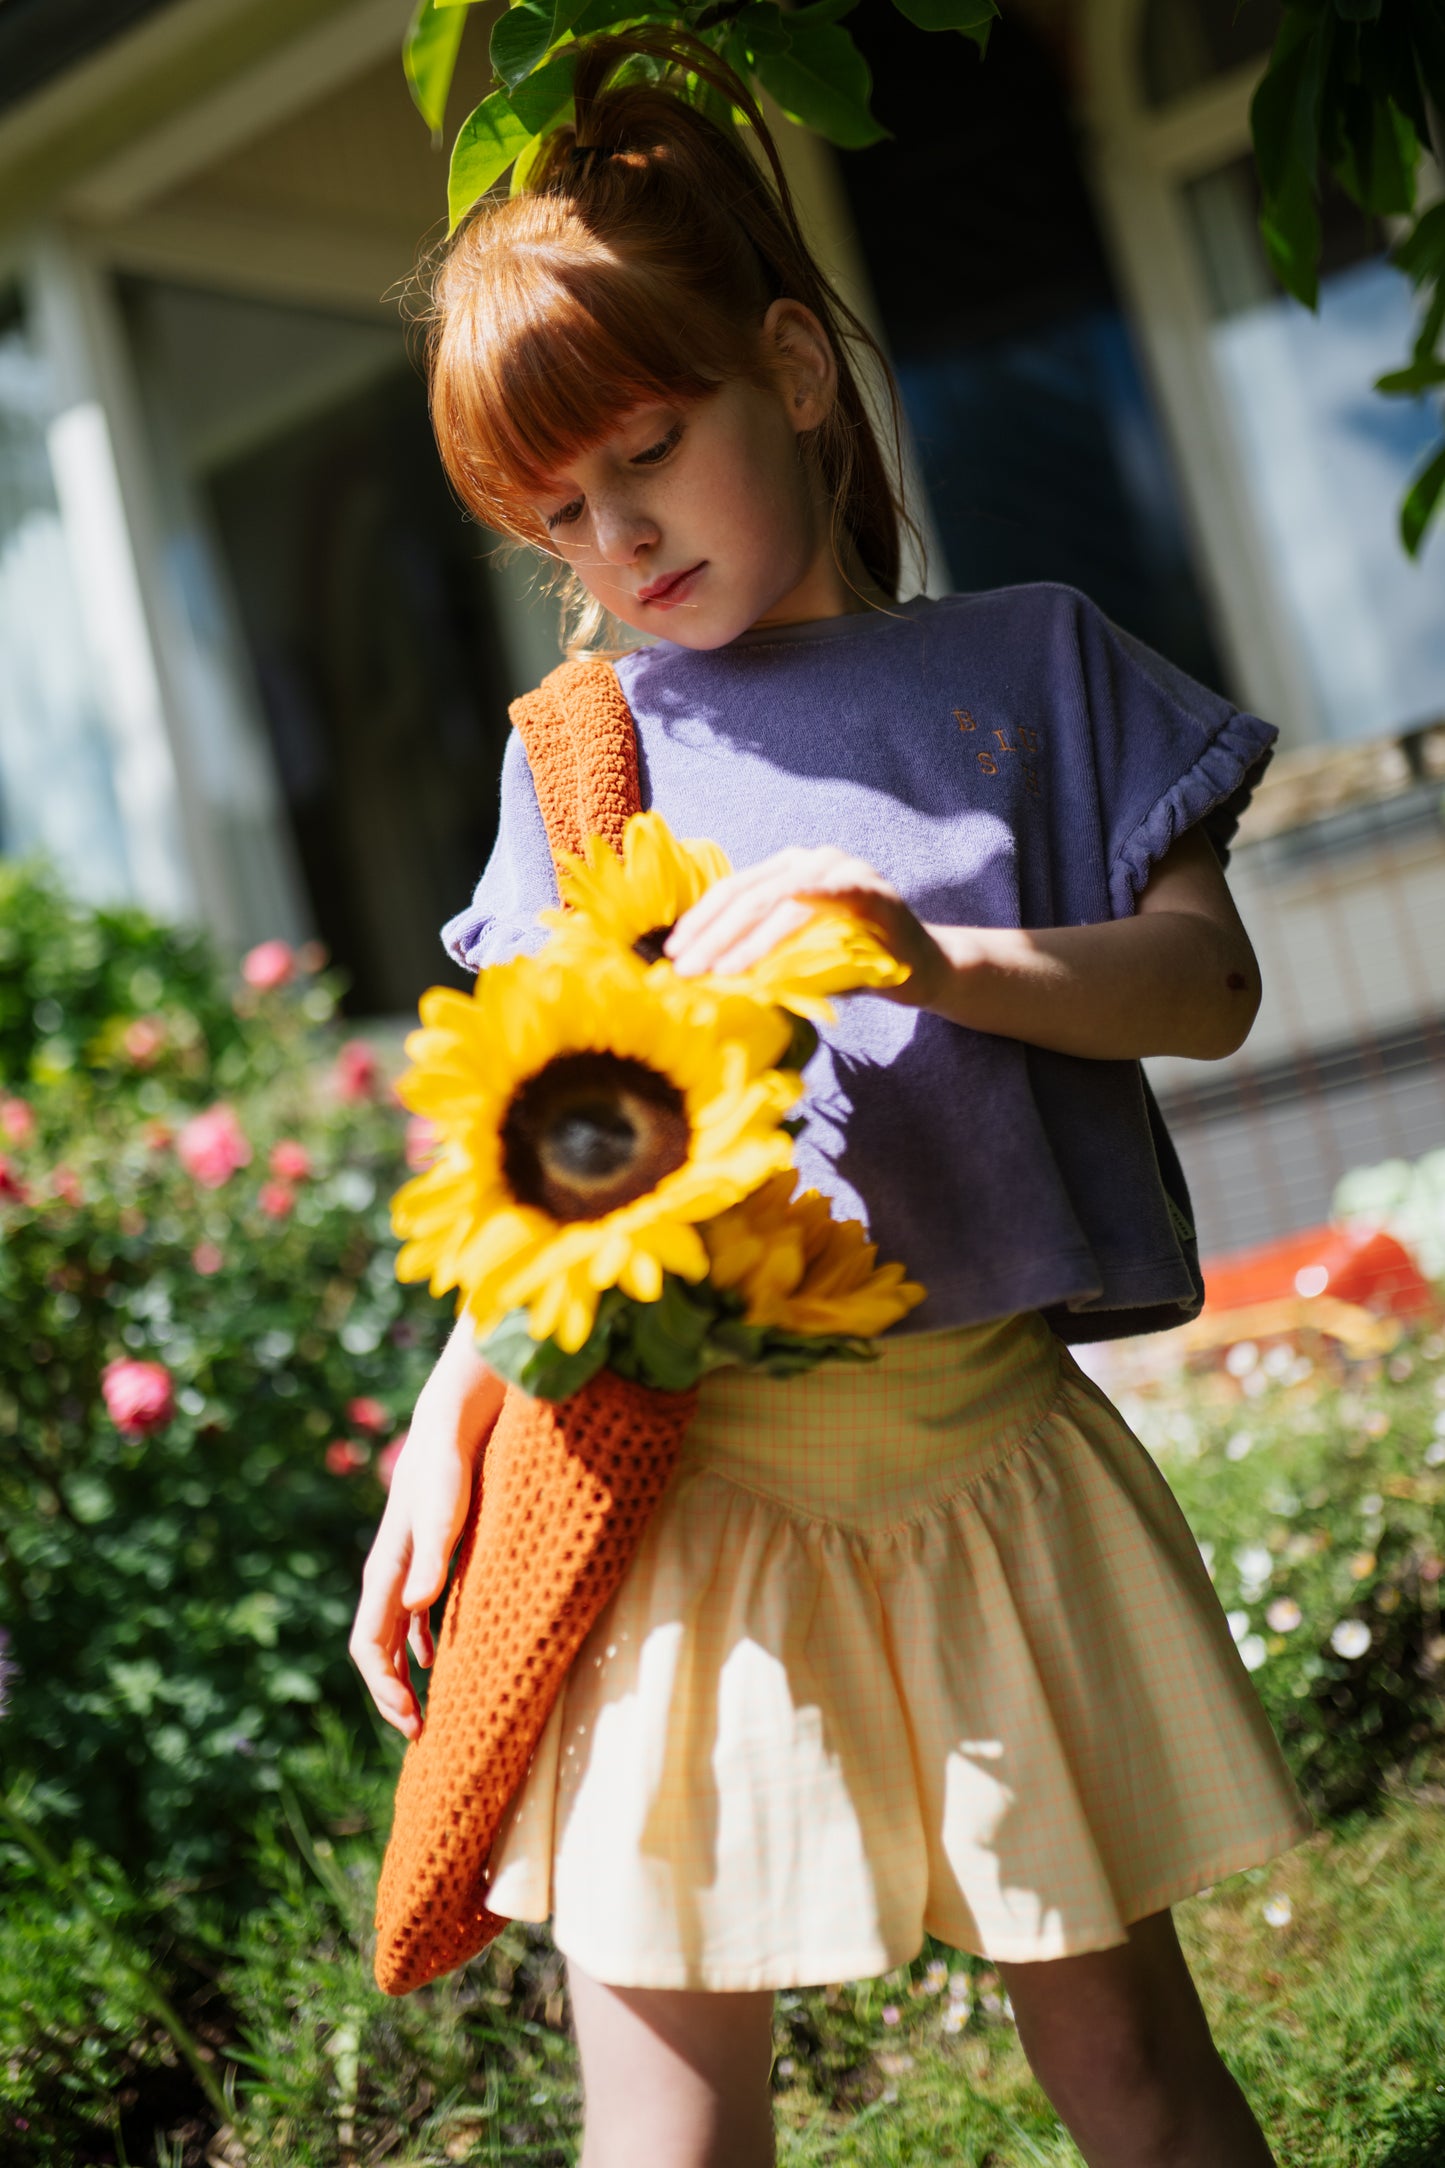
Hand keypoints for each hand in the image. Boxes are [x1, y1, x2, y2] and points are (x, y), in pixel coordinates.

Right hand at [348, 1346, 503, 1738]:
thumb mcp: (443, 1516)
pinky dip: (421, 1645)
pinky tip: (438, 1661)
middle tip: (419, 1732)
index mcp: (384, 1575)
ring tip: (426, 1710)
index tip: (411, 1721)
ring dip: (405, 1674)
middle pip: (378, 1650)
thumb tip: (417, 1607)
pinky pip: (414, 1618)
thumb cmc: (447, 1472)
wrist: (449, 1429)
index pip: (370, 1647)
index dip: (384, 1688)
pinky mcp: (425, 1559)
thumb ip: (431, 1559)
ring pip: (395, 1636)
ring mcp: (404, 1570)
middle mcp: (387, 1577)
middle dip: (392, 1694)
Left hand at [663, 846, 947, 1006]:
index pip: (732, 891)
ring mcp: (844, 870)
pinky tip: (781, 919)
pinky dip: (810, 901)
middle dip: (713, 935)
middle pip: (751, 896)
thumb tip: (700, 972)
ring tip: (721, 971)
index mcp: (786, 868)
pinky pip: (836, 894)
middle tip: (684, 969)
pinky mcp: (874, 891)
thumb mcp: (796, 956)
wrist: (922, 968)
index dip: (699, 922)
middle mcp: (812, 860)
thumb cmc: (852, 963)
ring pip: (784, 901)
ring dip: (749, 940)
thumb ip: (758, 953)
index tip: (671, 954)